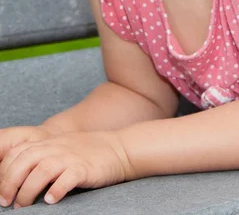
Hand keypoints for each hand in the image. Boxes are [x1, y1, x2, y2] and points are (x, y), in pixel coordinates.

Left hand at [0, 130, 130, 207]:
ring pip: (42, 170)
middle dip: (10, 183)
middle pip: (25, 161)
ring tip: (24, 206)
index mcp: (47, 143)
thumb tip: (12, 177)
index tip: (1, 192)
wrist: (116, 149)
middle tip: (7, 202)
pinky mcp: (84, 168)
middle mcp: (56, 148)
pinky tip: (51, 200)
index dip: (4, 172)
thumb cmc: (84, 153)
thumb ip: (38, 156)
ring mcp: (71, 157)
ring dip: (28, 190)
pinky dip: (56, 190)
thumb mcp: (58, 148)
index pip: (17, 153)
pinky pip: (67, 178)